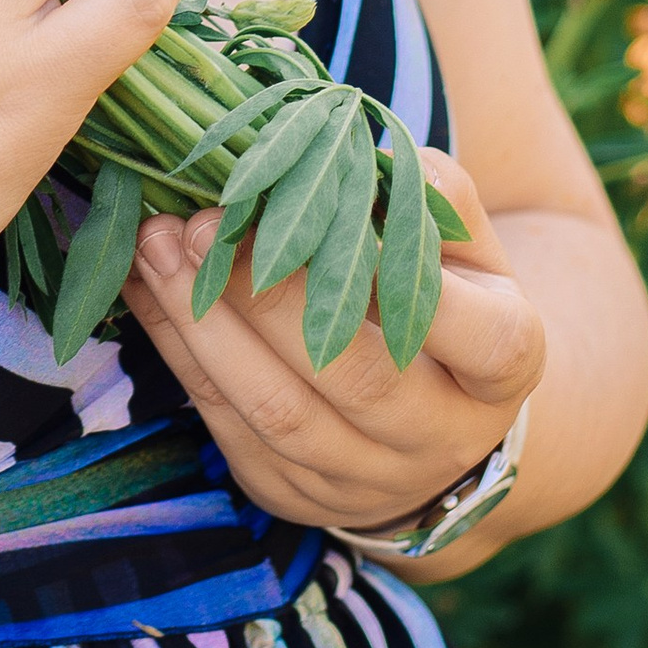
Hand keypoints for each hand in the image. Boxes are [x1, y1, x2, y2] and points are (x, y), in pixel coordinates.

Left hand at [120, 146, 543, 542]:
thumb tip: (365, 155)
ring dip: (204, 326)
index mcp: (502, 369)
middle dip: (269, 298)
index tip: (337, 215)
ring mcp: (364, 479)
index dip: (420, 288)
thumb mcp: (465, 248)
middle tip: (202, 222)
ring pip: (277, 412)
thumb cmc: (447, 297)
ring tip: (157, 245)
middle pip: (356, 377)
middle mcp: (441, 439)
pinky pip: (226, 427)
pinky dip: (179, 354)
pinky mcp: (293, 492)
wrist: (431, 418)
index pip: (484, 339)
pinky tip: (145, 288)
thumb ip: (435, 198)